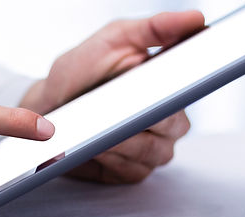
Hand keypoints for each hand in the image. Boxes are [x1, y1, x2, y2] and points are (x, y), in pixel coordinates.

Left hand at [20, 11, 204, 183]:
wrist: (49, 106)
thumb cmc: (83, 71)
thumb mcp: (115, 39)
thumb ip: (153, 28)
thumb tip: (195, 18)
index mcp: (172, 84)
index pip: (194, 87)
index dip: (186, 87)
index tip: (167, 86)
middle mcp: (169, 119)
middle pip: (173, 124)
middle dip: (144, 116)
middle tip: (120, 107)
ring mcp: (153, 148)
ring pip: (152, 149)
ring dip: (123, 138)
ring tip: (97, 125)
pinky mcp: (132, 171)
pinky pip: (132, 168)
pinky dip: (111, 157)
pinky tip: (95, 145)